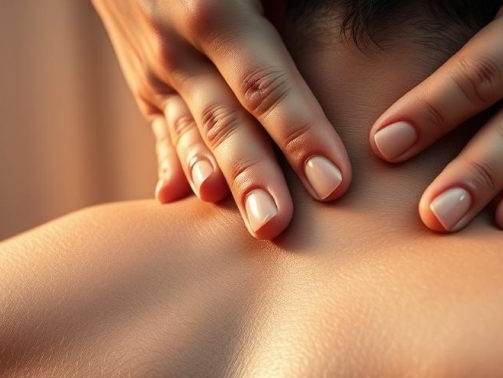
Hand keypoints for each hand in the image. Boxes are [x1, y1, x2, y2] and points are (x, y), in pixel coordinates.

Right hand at [91, 0, 351, 238]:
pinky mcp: (147, 87)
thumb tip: (354, 17)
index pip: (265, 84)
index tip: (333, 181)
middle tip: (279, 227)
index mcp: (214, 9)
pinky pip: (166, 135)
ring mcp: (156, 72)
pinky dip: (176, 169)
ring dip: (220, 186)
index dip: (300, 133)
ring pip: (193, 137)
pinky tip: (179, 204)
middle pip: (225, 123)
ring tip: (250, 229)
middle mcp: (178, 47)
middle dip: (255, 178)